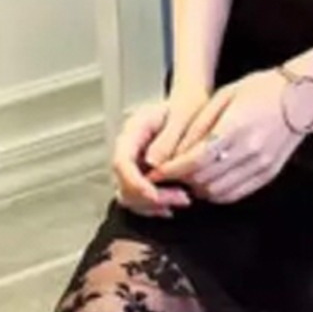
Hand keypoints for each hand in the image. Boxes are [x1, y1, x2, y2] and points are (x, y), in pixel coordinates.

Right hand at [109, 97, 196, 218]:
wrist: (190, 105)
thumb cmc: (187, 107)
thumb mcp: (182, 115)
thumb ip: (167, 138)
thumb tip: (152, 164)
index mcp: (134, 130)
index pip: (122, 162)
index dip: (136, 183)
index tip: (155, 195)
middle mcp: (129, 148)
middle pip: (123, 183)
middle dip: (150, 198)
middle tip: (182, 197)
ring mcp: (134, 163)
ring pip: (129, 195)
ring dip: (153, 205)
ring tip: (183, 199)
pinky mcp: (143, 175)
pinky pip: (140, 198)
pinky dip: (155, 206)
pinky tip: (173, 204)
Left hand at [147, 69, 310, 204]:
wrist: (302, 95)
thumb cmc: (261, 89)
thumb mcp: (223, 96)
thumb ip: (197, 126)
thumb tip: (170, 152)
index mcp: (235, 128)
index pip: (194, 160)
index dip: (171, 169)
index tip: (156, 170)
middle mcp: (250, 151)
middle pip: (203, 180)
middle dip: (180, 180)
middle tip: (170, 172)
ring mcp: (261, 165)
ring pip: (218, 192)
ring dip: (197, 188)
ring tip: (189, 176)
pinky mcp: (269, 174)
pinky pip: (236, 194)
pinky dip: (217, 193)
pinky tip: (209, 181)